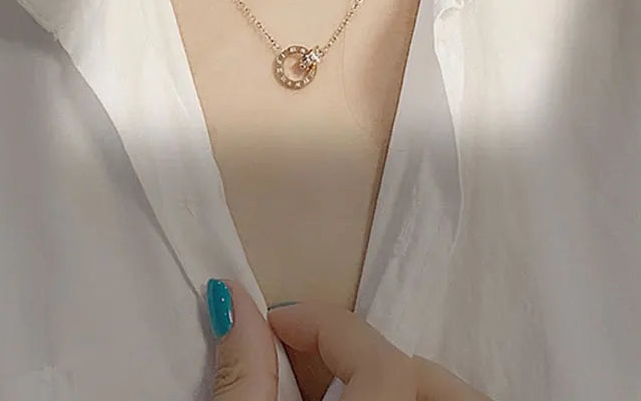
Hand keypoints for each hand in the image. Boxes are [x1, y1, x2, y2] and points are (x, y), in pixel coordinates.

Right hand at [207, 279, 491, 399]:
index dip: (320, 325)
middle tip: (313, 356)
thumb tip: (233, 296)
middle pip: (428, 376)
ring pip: (453, 396)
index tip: (274, 321)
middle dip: (371, 350)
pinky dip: (415, 396)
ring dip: (402, 373)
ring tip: (344, 379)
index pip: (378, 362)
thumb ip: (244, 374)